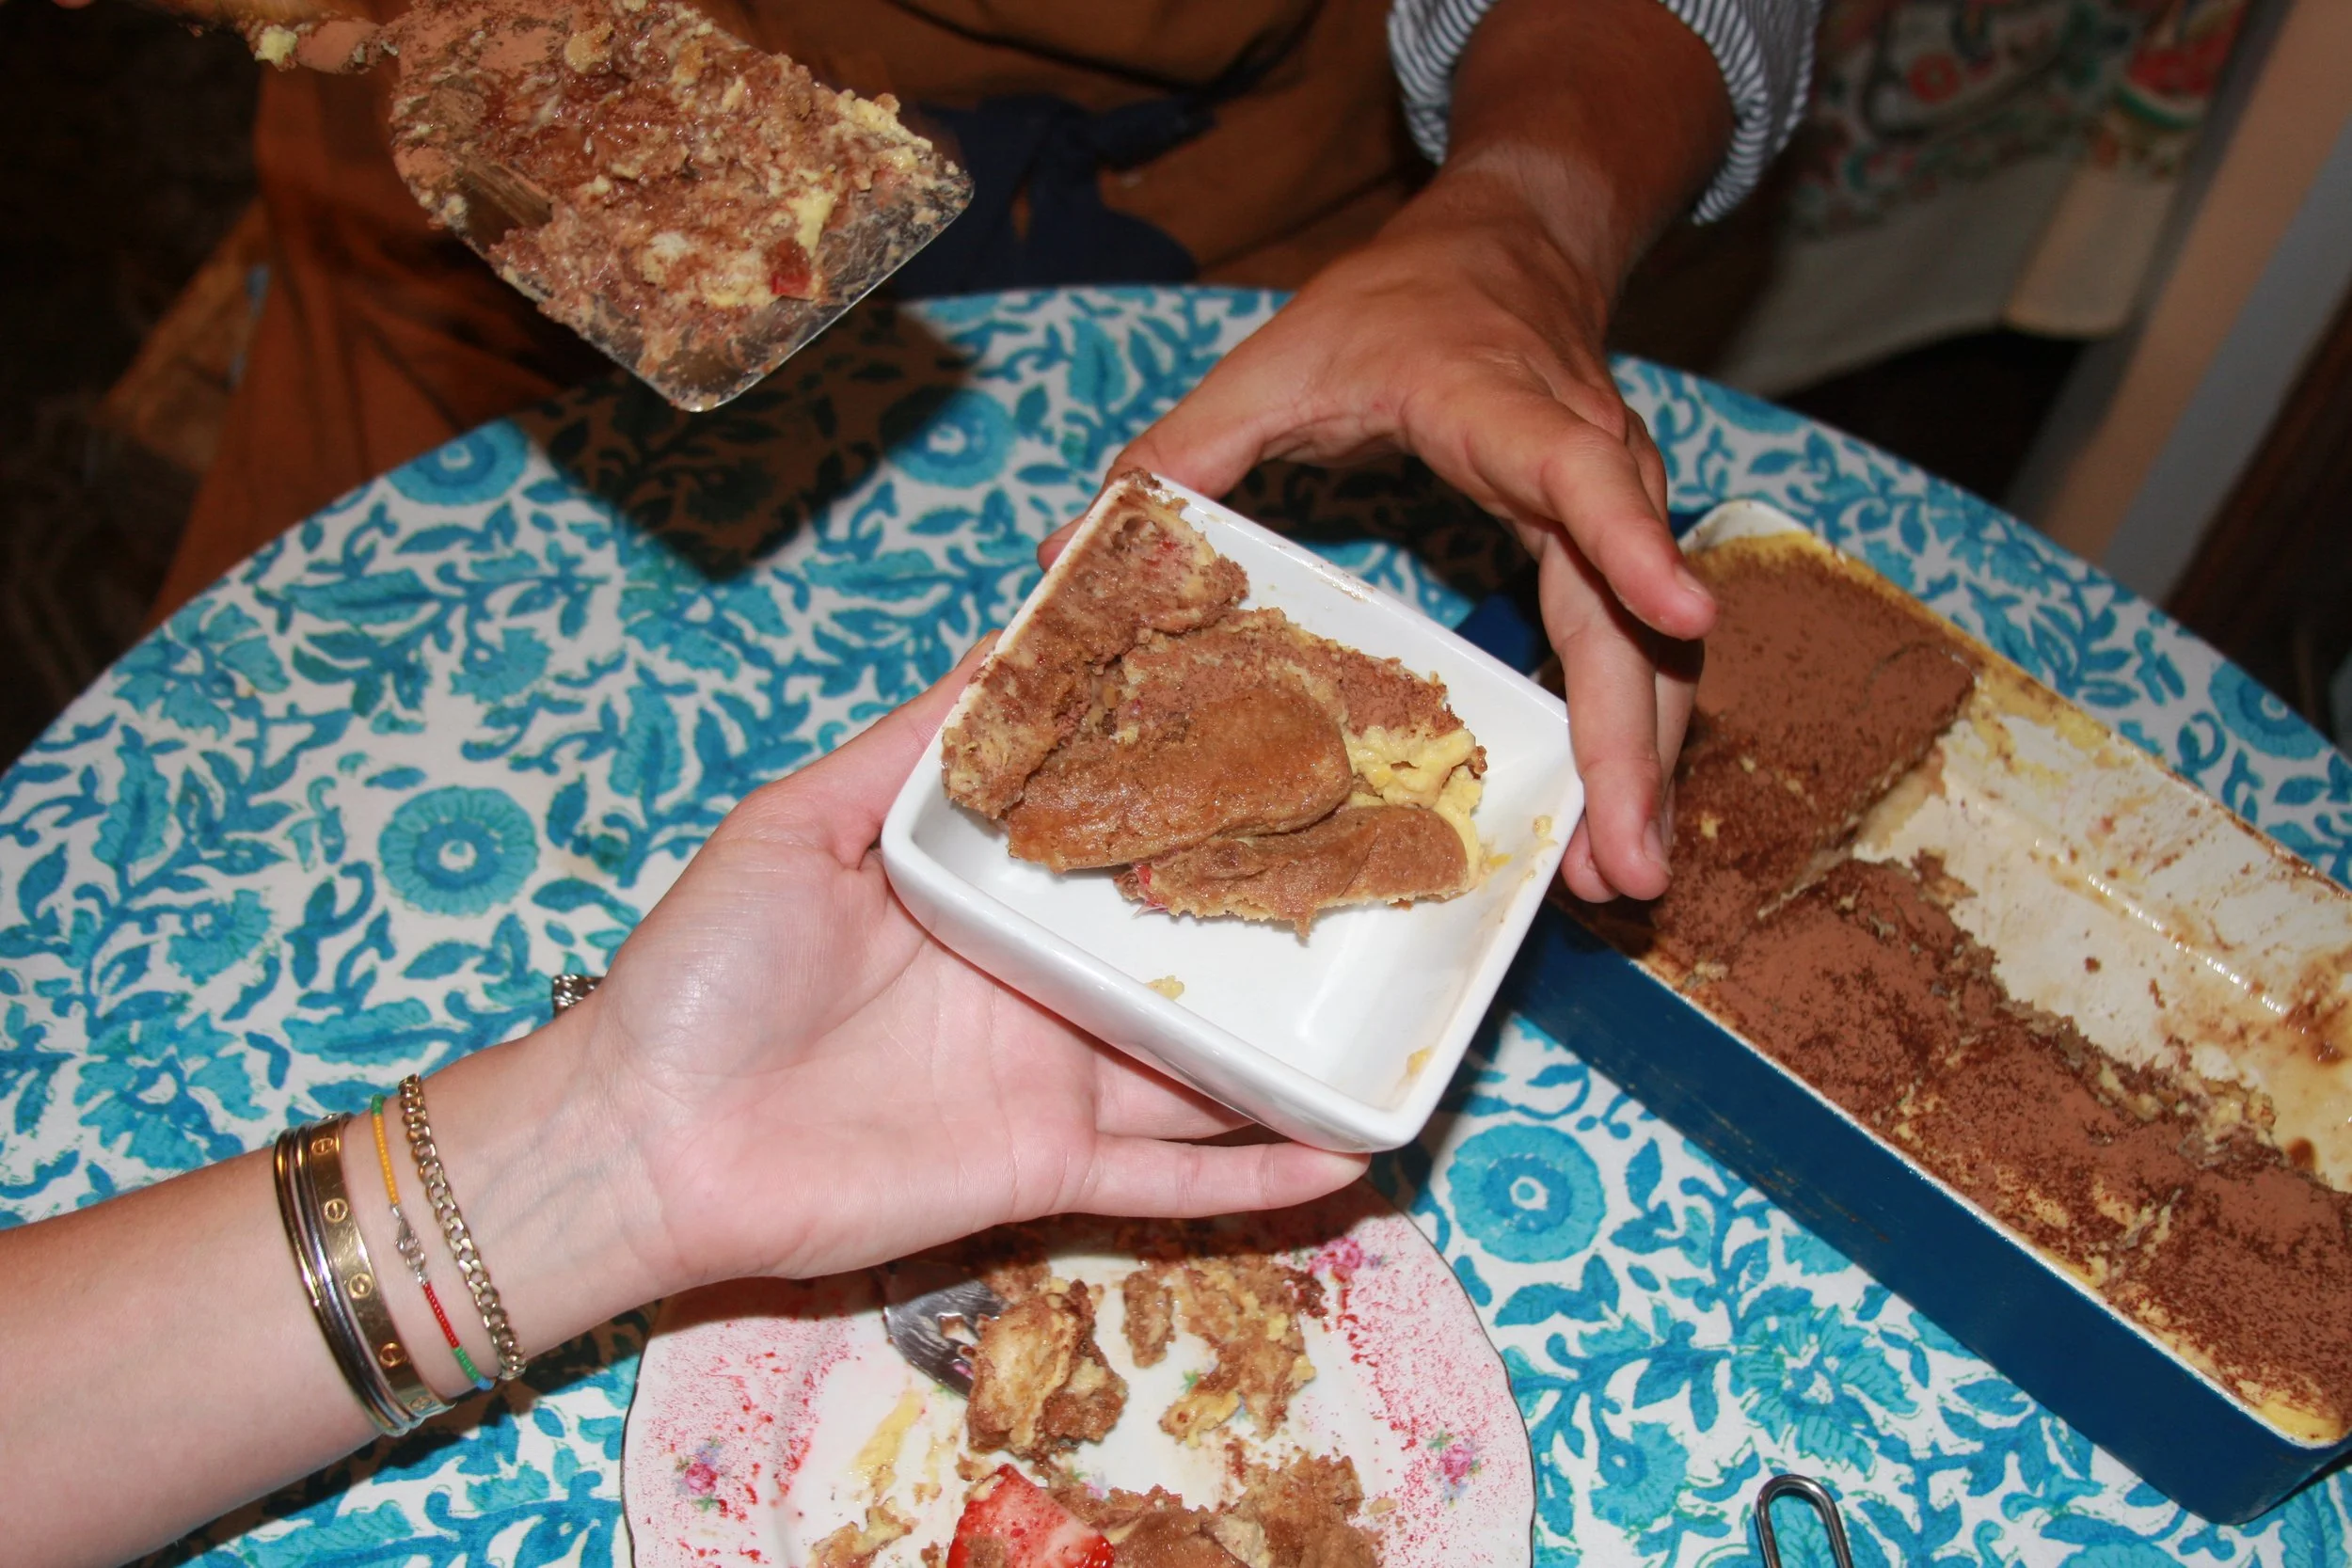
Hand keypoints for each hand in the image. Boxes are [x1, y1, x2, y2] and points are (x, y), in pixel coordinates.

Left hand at [564, 643, 1364, 1293]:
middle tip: (1385, 866)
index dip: (1191, 796)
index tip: (1281, 737)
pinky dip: (1258, 1173)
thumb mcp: (800, 824)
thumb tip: (1002, 642)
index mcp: (985, 895)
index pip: (1115, 839)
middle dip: (1271, 917)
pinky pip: (1172, 1178)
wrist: (644, 1139)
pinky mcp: (1047, 1169)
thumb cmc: (704, 971)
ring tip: (1402, 1004)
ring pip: (1200, 1064)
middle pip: (1178, 950)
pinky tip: (1350, 1147)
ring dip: (1292, 1045)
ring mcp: (1049, 1078)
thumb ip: (910, 749)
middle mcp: (1035, 983)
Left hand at [1089, 0, 1731, 903]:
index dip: (1630, 547)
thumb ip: (1182, 449)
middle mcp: (1590, 465)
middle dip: (1634, 743)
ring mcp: (1619, 513)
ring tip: (1617, 881)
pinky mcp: (1619, 553)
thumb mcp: (1278, 358)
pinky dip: (1628, 747)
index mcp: (1505, 407)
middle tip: (1624, 866)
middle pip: (1631, 613)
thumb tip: (1068, 548)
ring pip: (1653, 652)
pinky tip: (1604, 833)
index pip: (1581, 476)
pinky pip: (1636, 657)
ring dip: (1642, 770)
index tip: (1683, 616)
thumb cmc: (1402, 302)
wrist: (1514, 247)